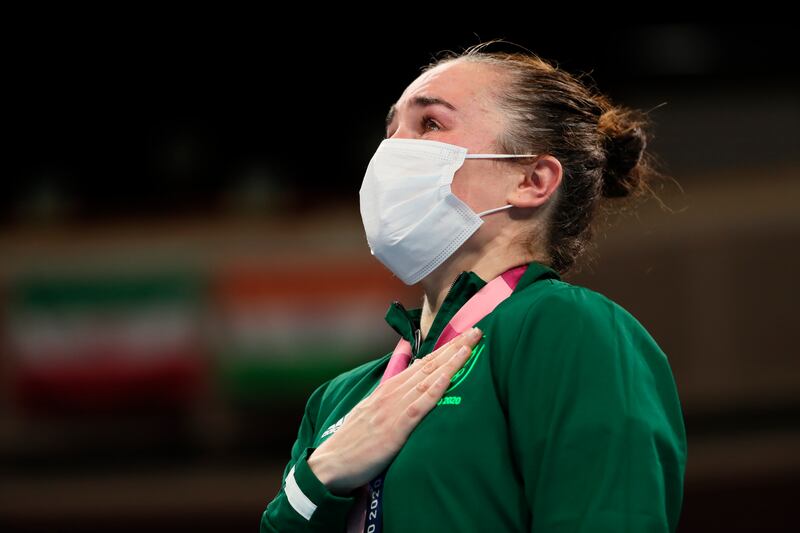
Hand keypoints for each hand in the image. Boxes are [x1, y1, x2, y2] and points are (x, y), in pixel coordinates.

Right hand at [306, 327, 483, 495]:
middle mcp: (392, 393)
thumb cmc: (354, 439)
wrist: (331, 463)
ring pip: (427, 379)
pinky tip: (448, 376)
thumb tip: (409, 361)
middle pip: (429, 365)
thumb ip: (392, 386)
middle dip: (454, 347)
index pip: (422, 363)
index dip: (445, 349)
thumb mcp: (372, 407)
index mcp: (388, 388)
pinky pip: (418, 405)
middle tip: (477, 330)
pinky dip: (434, 388)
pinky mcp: (395, 428)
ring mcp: (393, 409)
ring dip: (450, 361)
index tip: (465, 335)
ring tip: (470, 345)